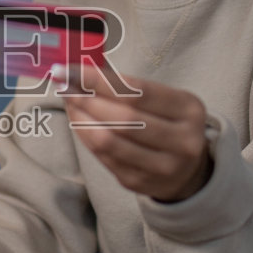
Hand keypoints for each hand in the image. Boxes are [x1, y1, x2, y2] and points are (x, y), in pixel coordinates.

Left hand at [58, 64, 213, 201]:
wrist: (186, 170)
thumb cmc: (167, 122)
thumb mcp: (163, 99)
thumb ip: (127, 86)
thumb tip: (80, 71)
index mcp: (189, 109)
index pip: (137, 91)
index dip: (98, 80)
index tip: (69, 70)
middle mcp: (182, 140)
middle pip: (124, 118)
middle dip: (86, 99)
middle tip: (63, 86)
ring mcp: (162, 166)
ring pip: (110, 141)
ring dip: (81, 119)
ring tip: (68, 102)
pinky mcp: (140, 183)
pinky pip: (104, 158)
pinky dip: (85, 137)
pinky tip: (78, 122)